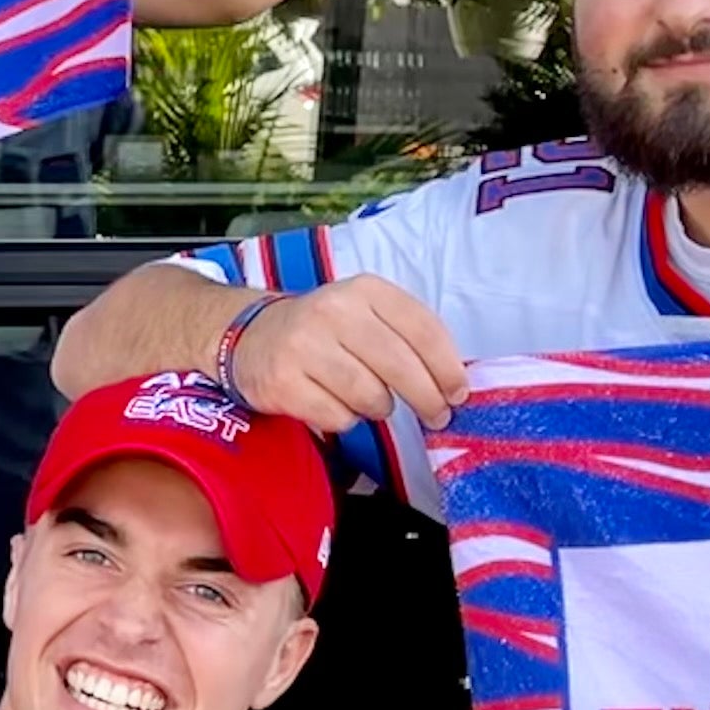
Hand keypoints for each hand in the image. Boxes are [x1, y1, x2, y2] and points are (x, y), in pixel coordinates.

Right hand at [235, 277, 470, 433]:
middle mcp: (333, 312)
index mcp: (363, 290)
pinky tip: (334, 404)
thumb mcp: (364, 313)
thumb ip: (406, 336)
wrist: (251, 336)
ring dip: (379, 408)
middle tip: (437, 415)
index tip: (458, 392)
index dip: (447, 367)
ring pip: (371, 397)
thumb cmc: (324, 331)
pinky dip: (344, 419)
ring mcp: (304, 346)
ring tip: (369, 400)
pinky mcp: (283, 382)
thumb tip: (451, 383)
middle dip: (427, 399)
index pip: (422, 329)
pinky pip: (338, 417)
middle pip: (400, 367)